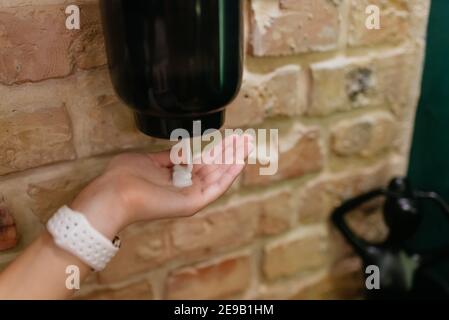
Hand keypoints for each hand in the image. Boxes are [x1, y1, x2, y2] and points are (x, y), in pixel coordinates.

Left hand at [70, 134, 253, 238]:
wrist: (115, 192)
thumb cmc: (125, 176)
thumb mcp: (149, 159)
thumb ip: (169, 156)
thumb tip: (183, 150)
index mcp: (175, 176)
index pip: (203, 162)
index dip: (216, 150)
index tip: (229, 138)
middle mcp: (185, 186)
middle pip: (214, 167)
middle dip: (230, 152)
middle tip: (245, 138)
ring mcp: (190, 195)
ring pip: (219, 176)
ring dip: (234, 160)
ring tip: (247, 145)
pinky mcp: (193, 202)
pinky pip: (216, 188)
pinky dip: (230, 175)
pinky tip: (240, 161)